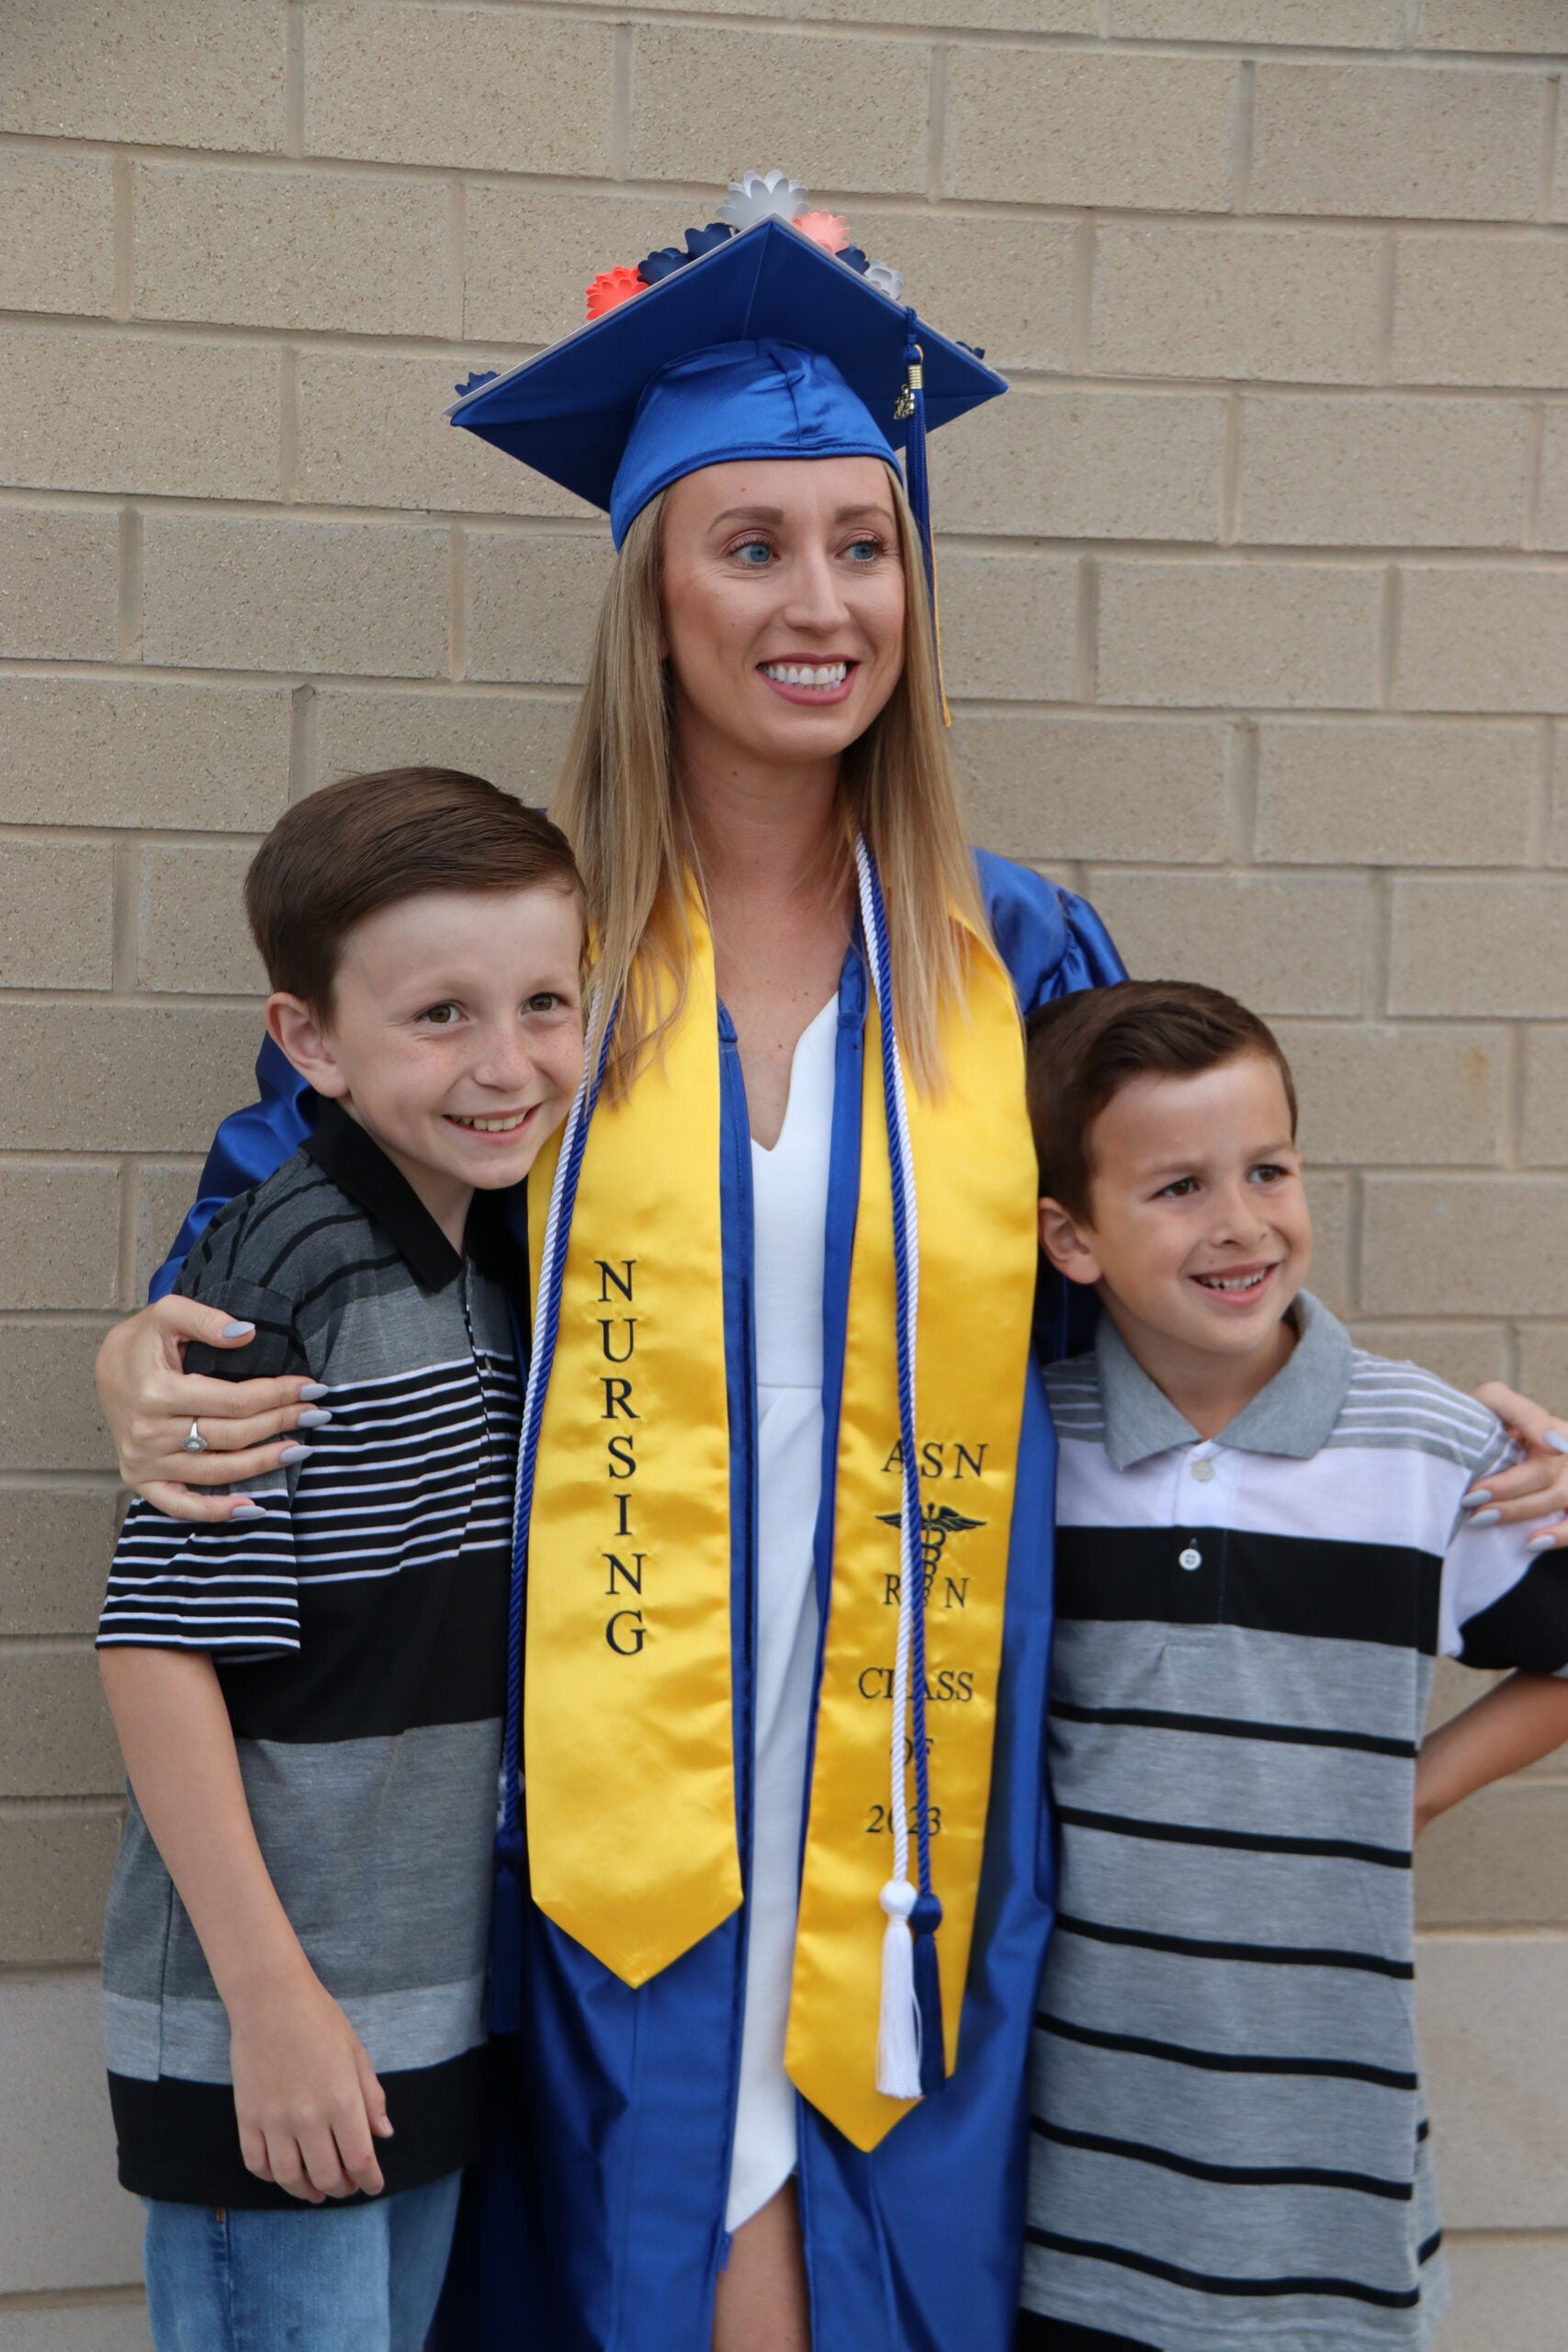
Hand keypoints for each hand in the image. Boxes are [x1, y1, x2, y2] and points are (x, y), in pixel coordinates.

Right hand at [95, 1296, 322, 1523]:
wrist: (106, 1367)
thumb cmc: (143, 1340)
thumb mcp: (168, 1313)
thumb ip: (206, 1318)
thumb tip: (247, 1334)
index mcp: (157, 1391)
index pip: (234, 1401)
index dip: (278, 1395)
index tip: (311, 1387)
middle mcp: (148, 1432)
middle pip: (232, 1435)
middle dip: (280, 1423)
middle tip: (316, 1414)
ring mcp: (143, 1461)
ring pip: (217, 1471)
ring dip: (263, 1464)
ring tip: (300, 1449)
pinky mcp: (140, 1479)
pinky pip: (180, 1505)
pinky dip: (216, 1512)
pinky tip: (252, 1508)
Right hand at [229, 1972, 392, 2202]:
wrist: (270, 1999)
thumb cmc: (320, 2020)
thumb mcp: (357, 2054)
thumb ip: (372, 2097)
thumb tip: (384, 2134)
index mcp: (342, 2100)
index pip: (361, 2160)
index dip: (371, 2181)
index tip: (374, 2186)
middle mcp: (309, 2117)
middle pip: (327, 2176)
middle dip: (342, 2189)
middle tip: (347, 2187)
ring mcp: (274, 2120)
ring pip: (290, 2178)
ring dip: (307, 2192)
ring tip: (316, 2191)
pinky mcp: (247, 2117)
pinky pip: (257, 2164)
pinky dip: (272, 2177)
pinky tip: (284, 2173)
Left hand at [1469, 1384, 1567, 1550]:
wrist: (1483, 1442)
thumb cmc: (1487, 1422)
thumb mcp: (1495, 1401)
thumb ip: (1522, 1411)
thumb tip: (1555, 1445)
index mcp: (1551, 1425)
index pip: (1543, 1438)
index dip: (1517, 1466)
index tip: (1478, 1487)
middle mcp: (1567, 1451)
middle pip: (1546, 1474)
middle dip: (1505, 1491)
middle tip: (1468, 1501)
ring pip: (1562, 1498)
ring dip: (1520, 1512)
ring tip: (1481, 1519)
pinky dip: (1559, 1536)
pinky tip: (1531, 1542)